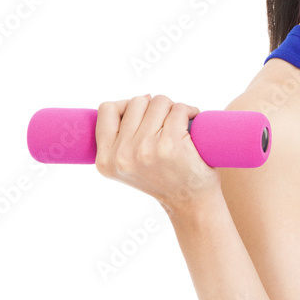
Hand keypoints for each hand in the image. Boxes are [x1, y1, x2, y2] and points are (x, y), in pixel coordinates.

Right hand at [95, 94, 221, 213]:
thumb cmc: (163, 178)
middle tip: (166, 124)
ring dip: (173, 109)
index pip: (107, 110)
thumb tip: (143, 97)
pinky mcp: (171, 144)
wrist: (190, 202)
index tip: (143, 115)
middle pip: (137, 102)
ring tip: (179, 125)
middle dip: (154, 108)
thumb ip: (122, 136)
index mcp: (106, 160)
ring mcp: (146, 149)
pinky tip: (193, 122)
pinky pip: (179, 109)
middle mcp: (123, 155)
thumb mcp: (129, 164)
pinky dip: (190, 111)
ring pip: (159, 102)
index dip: (126, 105)